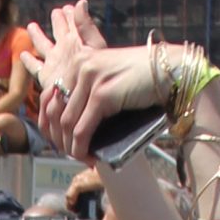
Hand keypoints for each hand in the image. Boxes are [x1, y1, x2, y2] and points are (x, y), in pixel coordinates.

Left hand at [27, 2, 155, 158]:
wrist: (170, 70)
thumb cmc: (144, 79)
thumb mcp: (109, 80)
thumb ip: (88, 92)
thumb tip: (70, 126)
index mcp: (78, 61)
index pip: (49, 98)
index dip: (51, 127)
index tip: (63, 144)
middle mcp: (80, 66)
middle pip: (55, 113)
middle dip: (61, 140)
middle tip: (73, 156)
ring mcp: (90, 78)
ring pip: (67, 124)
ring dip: (73, 148)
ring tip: (84, 159)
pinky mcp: (103, 94)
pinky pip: (82, 130)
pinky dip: (83, 149)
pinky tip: (91, 158)